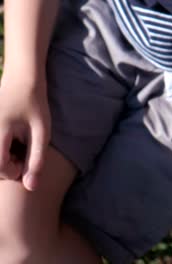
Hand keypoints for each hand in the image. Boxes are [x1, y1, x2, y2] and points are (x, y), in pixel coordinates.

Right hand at [0, 75, 49, 189]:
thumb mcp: (42, 132)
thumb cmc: (35, 104)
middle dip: (6, 166)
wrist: (21, 78)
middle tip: (24, 152)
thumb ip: (37, 160)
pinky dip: (0, 150)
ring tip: (17, 147)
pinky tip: (9, 142)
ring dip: (2, 159)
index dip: (15, 172)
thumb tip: (32, 188)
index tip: (29, 159)